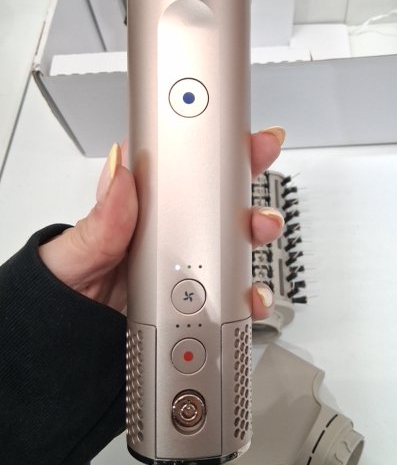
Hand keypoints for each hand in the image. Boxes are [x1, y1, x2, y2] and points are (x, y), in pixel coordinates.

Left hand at [38, 128, 285, 316]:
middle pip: (216, 192)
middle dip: (245, 170)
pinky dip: (251, 291)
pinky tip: (252, 292)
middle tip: (261, 155)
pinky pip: (233, 288)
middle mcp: (166, 229)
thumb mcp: (77, 253)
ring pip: (233, 237)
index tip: (228, 122)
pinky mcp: (197, 296)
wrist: (70, 343)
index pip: (174, 162)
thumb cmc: (66, 288)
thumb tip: (119, 172)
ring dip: (256, 227)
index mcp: (138, 208)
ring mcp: (185, 261)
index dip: (203, 136)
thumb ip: (103, 220)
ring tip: (262, 226)